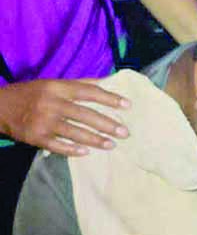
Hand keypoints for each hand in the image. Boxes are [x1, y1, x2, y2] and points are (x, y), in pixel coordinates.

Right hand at [0, 79, 129, 155]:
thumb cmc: (31, 94)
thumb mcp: (52, 84)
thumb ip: (79, 84)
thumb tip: (106, 82)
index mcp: (57, 87)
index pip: (88, 92)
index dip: (109, 98)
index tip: (128, 105)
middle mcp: (51, 103)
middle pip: (85, 115)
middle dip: (107, 124)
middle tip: (125, 132)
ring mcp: (43, 121)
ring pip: (74, 132)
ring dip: (95, 140)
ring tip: (112, 145)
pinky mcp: (35, 137)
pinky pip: (58, 146)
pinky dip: (73, 150)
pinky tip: (86, 152)